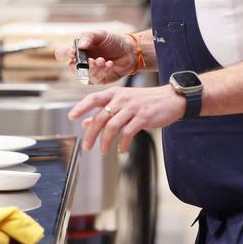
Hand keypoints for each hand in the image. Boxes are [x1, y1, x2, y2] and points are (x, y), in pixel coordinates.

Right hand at [53, 30, 134, 84]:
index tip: (72, 52)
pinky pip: (95, 79)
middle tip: (92, 60)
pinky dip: (102, 71)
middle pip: (72, 68)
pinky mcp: (98, 79)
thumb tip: (80, 46)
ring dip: (94, 68)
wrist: (129, 52)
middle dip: (82, 65)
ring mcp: (89, 71)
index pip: (62, 53)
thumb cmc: (113, 42)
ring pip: (84, 75)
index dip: (64, 54)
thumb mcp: (100, 34)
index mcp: (78, 49)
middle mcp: (81, 61)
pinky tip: (109, 64)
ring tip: (103, 60)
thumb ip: (88, 37)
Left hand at [69, 85, 185, 153]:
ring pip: (112, 126)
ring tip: (104, 151)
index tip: (71, 117)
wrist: (171, 99)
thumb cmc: (146, 101)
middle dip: (91, 134)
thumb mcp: (124, 102)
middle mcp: (122, 99)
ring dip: (105, 141)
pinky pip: (128, 132)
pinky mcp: (143, 117)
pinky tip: (121, 149)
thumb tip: (86, 123)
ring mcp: (132, 108)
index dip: (81, 107)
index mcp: (116, 93)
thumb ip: (105, 111)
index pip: (93, 98)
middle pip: (100, 117)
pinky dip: (122, 143)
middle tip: (87, 146)